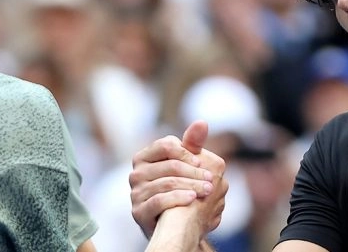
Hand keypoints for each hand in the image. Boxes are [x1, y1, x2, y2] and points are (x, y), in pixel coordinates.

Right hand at [130, 121, 226, 237]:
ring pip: (167, 183)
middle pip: (170, 166)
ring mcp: (135, 193)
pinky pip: (159, 201)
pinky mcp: (138, 212)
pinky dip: (178, 198)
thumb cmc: (178, 189)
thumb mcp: (185, 165)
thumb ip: (192, 143)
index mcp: (144, 157)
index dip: (187, 153)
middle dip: (194, 173)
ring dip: (192, 186)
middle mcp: (136, 173)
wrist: (173, 226)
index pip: (166, 145)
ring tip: (208, 190)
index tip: (201, 163)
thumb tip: (202, 122)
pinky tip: (193, 199)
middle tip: (212, 180)